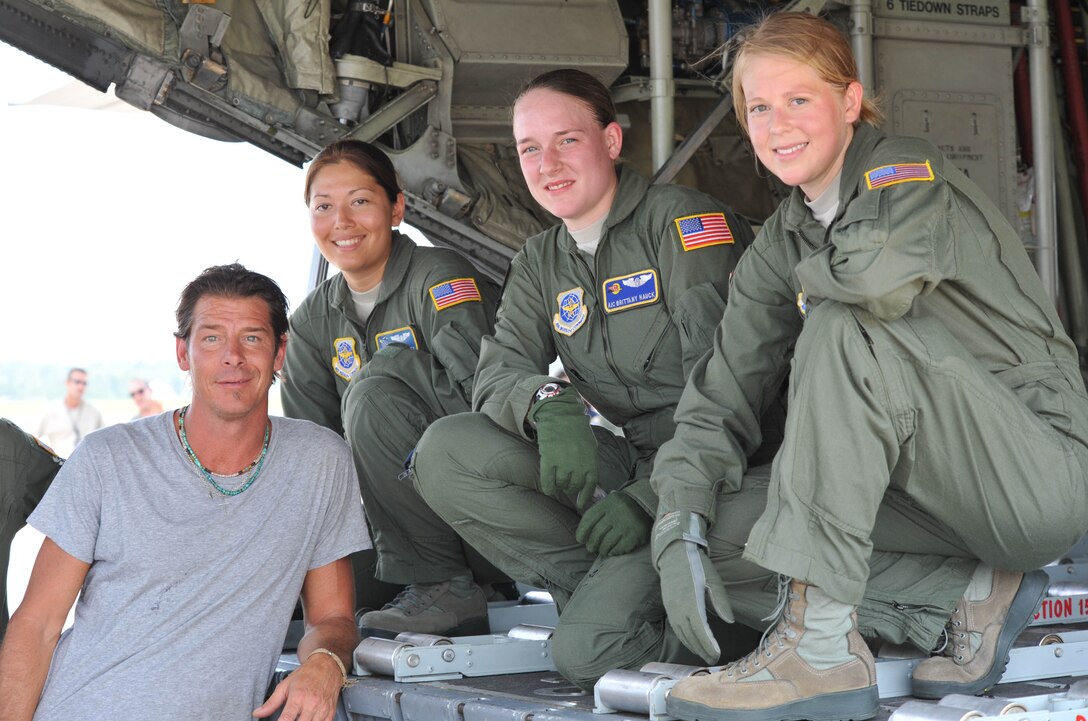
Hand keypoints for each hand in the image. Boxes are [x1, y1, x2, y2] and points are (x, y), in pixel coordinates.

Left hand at [253, 651, 343, 720]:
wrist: (328, 665)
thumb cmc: (307, 673)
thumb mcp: (285, 685)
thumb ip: (271, 702)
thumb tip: (258, 713)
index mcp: (298, 697)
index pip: (286, 720)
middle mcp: (312, 704)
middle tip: (288, 720)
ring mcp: (323, 709)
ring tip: (298, 719)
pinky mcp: (331, 712)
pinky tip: (309, 720)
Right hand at [528, 387, 596, 508]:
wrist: (560, 413)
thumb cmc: (576, 429)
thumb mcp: (590, 446)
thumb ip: (590, 464)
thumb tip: (592, 487)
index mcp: (591, 459)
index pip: (590, 484)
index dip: (586, 497)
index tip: (581, 504)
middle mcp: (579, 464)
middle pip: (574, 486)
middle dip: (570, 487)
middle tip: (566, 483)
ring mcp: (563, 462)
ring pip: (561, 484)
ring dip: (559, 485)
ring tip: (558, 478)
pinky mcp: (549, 460)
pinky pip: (548, 482)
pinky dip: (548, 487)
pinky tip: (548, 487)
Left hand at [576, 491, 651, 555]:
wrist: (648, 507)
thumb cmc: (623, 508)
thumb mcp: (610, 503)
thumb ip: (596, 514)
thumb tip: (581, 534)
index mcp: (608, 502)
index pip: (589, 518)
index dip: (582, 531)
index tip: (580, 539)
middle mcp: (616, 512)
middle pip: (597, 533)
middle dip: (592, 544)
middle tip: (591, 548)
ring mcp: (626, 524)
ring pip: (606, 543)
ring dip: (602, 550)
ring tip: (602, 550)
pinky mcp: (635, 535)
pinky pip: (618, 548)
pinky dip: (613, 552)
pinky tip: (613, 551)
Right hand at [652, 511, 732, 664]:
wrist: (674, 554)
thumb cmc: (697, 565)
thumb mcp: (713, 580)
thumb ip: (721, 601)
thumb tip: (730, 621)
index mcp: (691, 602)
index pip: (700, 630)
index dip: (708, 645)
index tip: (718, 655)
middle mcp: (678, 608)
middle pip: (690, 636)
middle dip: (702, 650)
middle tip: (714, 660)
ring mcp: (671, 609)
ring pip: (682, 634)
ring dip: (693, 647)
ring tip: (705, 655)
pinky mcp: (668, 607)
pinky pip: (676, 628)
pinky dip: (685, 639)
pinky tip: (692, 642)